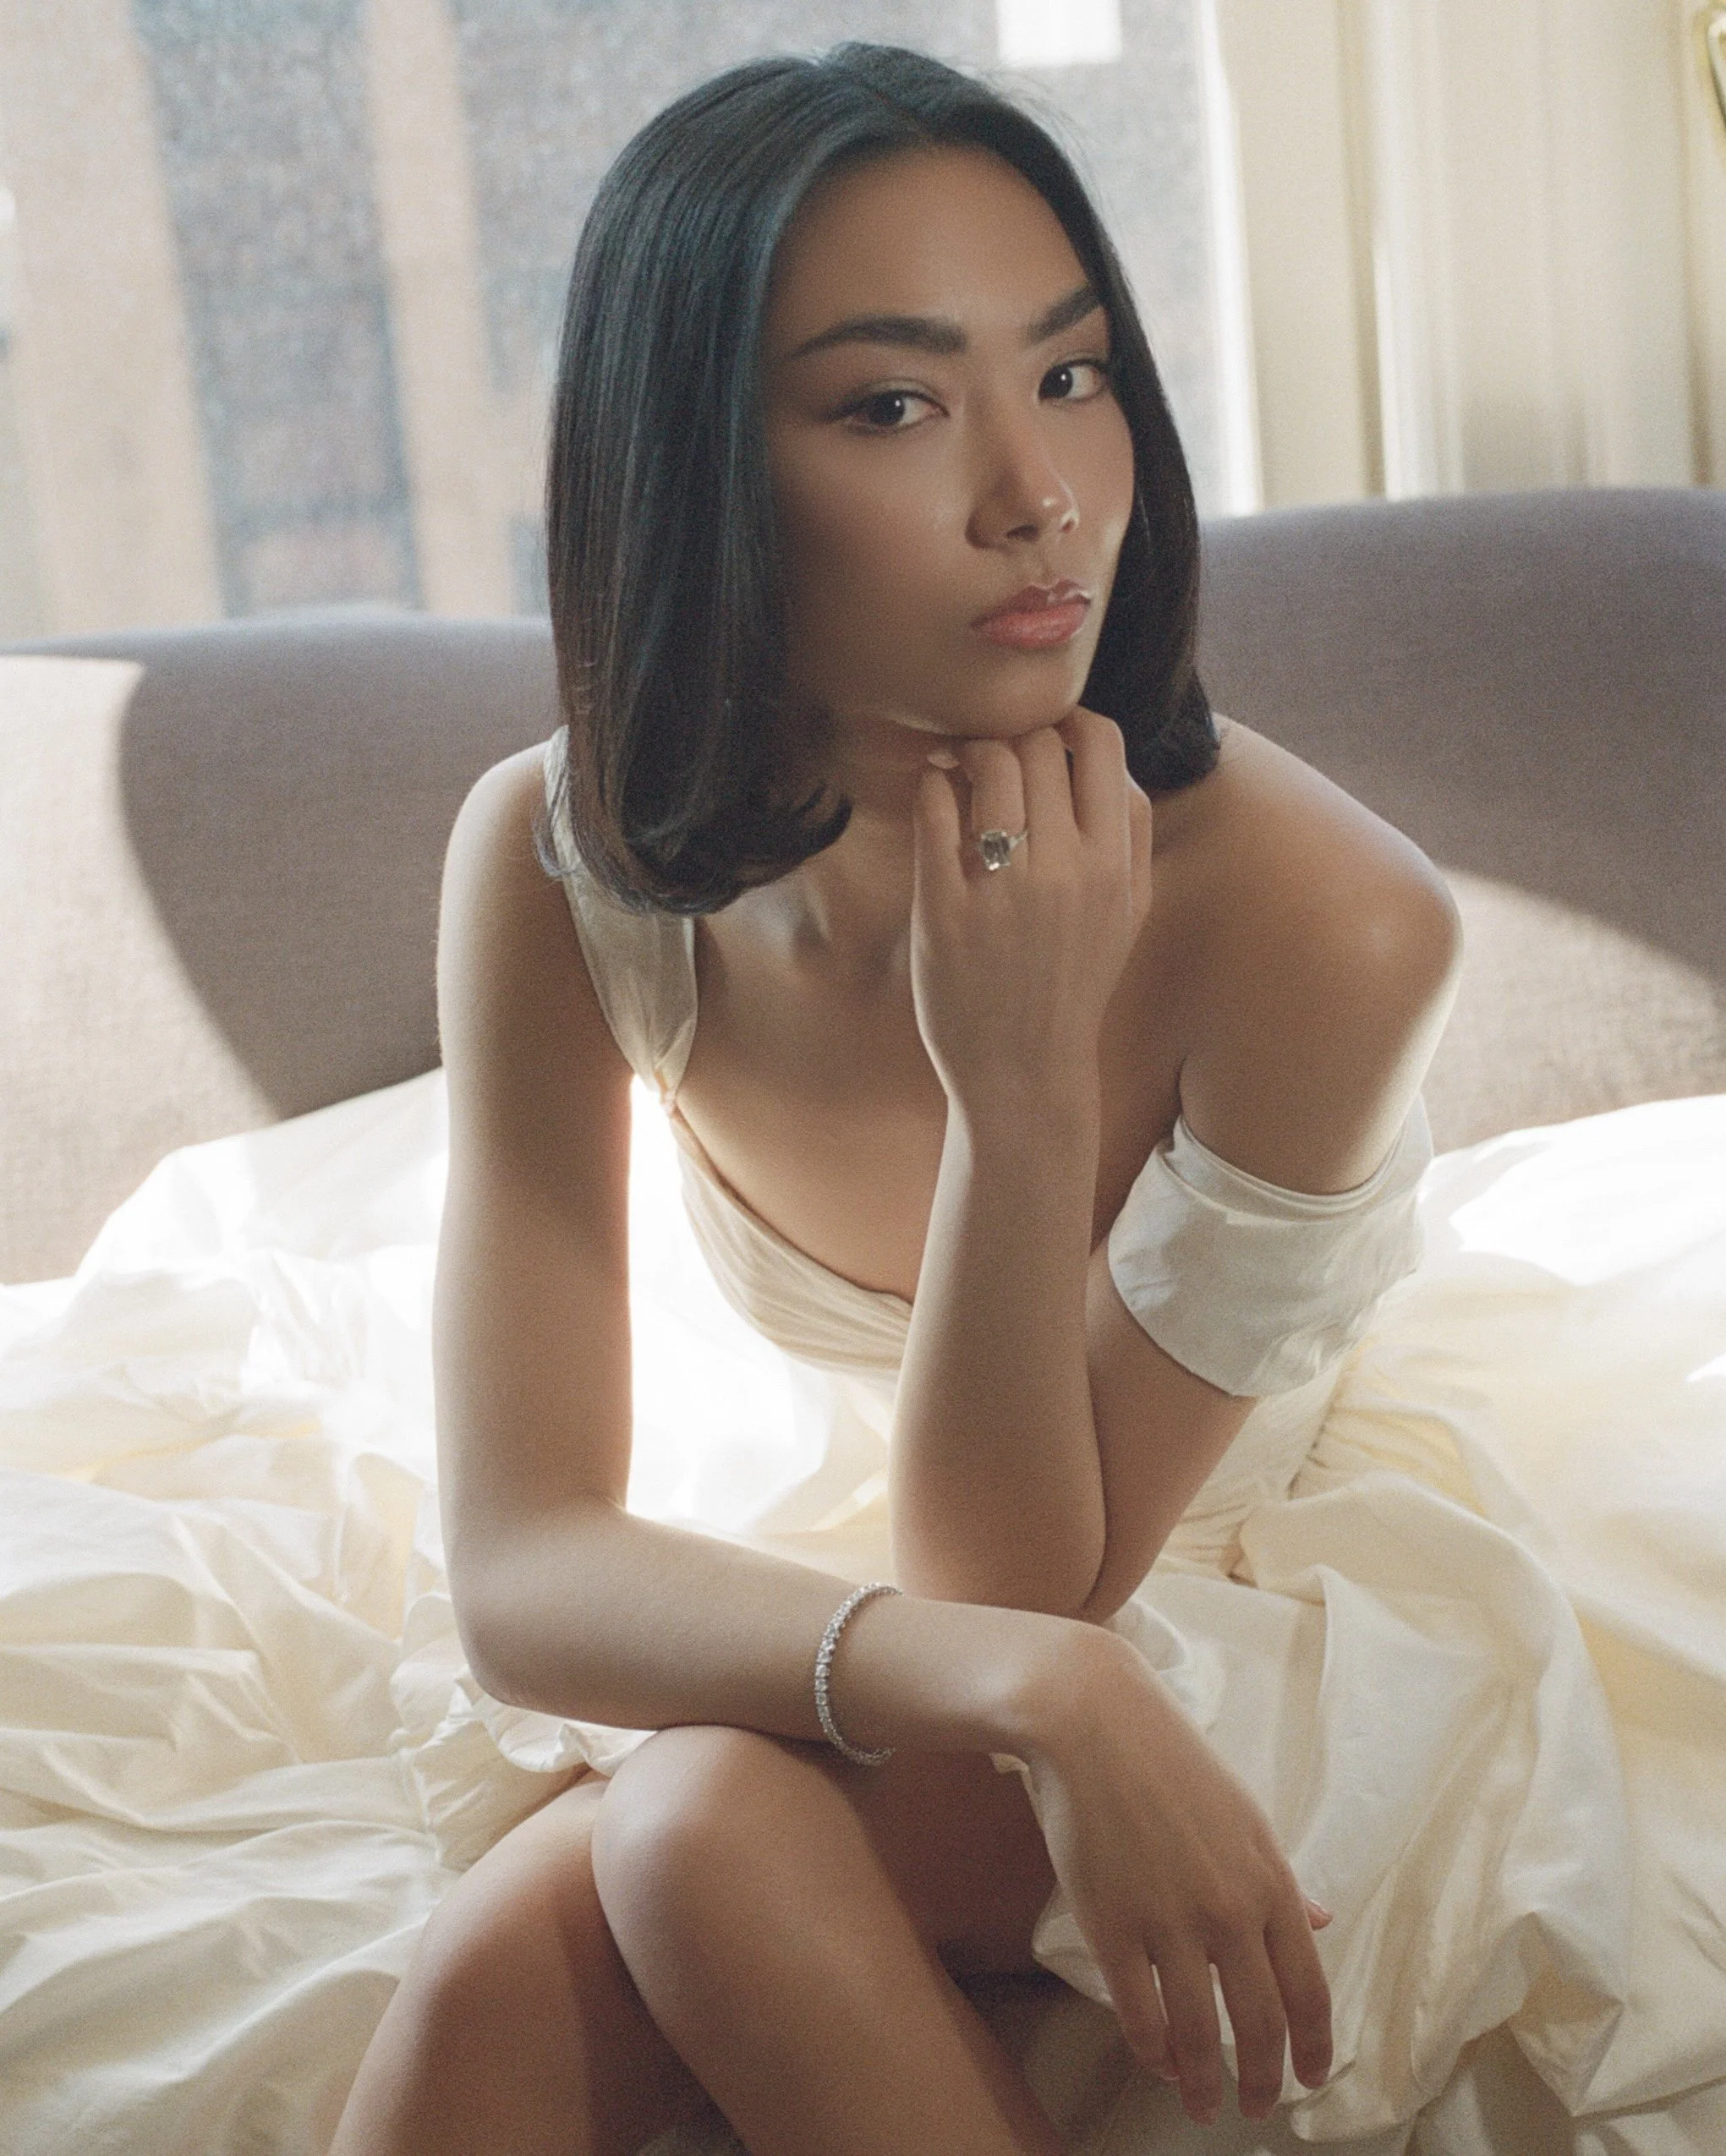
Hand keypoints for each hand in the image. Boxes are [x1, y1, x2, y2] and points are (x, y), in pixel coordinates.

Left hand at [910, 708, 1151, 1122]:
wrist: (1025, 1071)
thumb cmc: (1073, 984)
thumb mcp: (1129, 912)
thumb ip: (1131, 834)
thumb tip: (1107, 757)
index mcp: (1114, 866)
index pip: (1102, 745)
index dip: (1071, 721)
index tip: (1048, 733)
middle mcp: (1064, 871)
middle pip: (1039, 746)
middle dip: (1013, 737)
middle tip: (992, 754)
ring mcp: (1003, 891)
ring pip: (989, 764)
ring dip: (969, 751)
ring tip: (960, 767)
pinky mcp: (945, 910)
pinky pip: (936, 810)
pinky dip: (933, 785)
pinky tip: (936, 794)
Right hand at [1019, 1626, 1332, 2127]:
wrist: (1093, 1720)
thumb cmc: (1170, 1760)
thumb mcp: (1244, 1815)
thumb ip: (1282, 1880)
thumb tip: (1323, 1924)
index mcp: (1271, 1881)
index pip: (1309, 1989)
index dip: (1314, 2046)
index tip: (1309, 2079)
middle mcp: (1229, 1910)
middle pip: (1260, 2024)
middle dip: (1261, 2080)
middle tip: (1255, 2109)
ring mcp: (1169, 1921)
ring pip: (1198, 2034)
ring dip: (1203, 2083)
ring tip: (1202, 2104)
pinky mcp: (1111, 1926)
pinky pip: (1139, 2015)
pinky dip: (1151, 2052)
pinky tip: (1155, 2062)